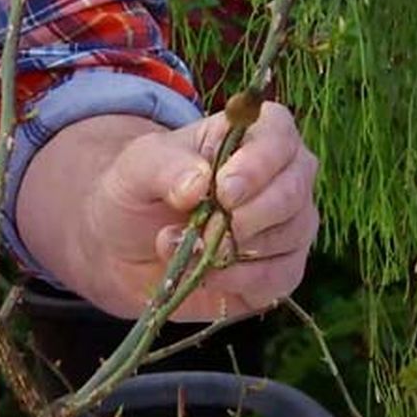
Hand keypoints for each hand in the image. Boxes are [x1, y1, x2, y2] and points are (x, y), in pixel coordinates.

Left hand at [23, 103, 317, 320]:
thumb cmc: (138, 192)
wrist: (123, 247)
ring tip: (187, 246)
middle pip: (294, 191)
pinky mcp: (279, 271)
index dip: (258, 164)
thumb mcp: (137, 168)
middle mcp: (281, 177)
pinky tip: (207, 275)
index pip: (279, 136)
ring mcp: (287, 226)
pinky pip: (280, 278)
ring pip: (290, 236)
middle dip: (247, 215)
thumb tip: (199, 183)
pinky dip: (240, 280)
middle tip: (202, 226)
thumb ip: (165, 167)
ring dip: (234, 249)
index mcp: (251, 137)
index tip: (224, 189)